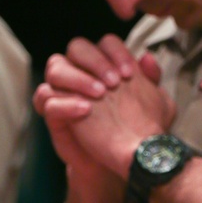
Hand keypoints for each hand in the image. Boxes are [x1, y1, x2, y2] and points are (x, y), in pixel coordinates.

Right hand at [35, 35, 171, 178]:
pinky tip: (85, 110)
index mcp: (107, 64)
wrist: (123, 159)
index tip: (130, 74)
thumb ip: (152, 80)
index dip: (116, 53)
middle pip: (77, 48)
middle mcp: (83, 71)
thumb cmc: (136, 126)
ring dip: (77, 78)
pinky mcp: (53, 113)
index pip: (105, 43)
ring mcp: (65, 90)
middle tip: (114, 82)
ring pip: (56, 68)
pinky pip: (46, 98)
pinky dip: (64, 101)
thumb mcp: (155, 105)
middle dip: (95, 61)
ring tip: (100, 94)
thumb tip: (147, 57)